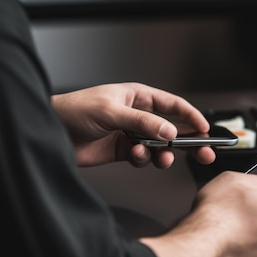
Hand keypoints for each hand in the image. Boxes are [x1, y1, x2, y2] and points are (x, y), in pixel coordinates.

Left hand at [51, 82, 215, 167]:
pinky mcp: (123, 151)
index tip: (206, 129)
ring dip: (163, 154)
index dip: (191, 116)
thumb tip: (169, 132)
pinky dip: (144, 160)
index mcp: (138, 96)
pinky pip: (143, 157)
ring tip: (162, 159)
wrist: (50, 132)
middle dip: (188, 141)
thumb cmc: (74, 110)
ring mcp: (131, 134)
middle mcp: (137, 114)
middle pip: (172, 128)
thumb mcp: (112, 111)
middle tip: (204, 153)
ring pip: (159, 146)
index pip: (173, 105)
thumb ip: (143, 122)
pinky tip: (136, 156)